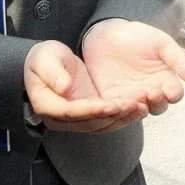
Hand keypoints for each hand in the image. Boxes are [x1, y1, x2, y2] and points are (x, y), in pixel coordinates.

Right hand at [24, 40, 142, 132]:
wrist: (49, 63)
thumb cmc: (44, 59)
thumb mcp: (44, 59)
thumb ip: (52, 72)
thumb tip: (63, 87)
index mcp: (47, 106)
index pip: (70, 112)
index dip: (92, 110)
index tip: (110, 104)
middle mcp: (61, 119)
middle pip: (89, 122)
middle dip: (113, 115)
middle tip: (132, 105)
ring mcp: (77, 118)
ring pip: (101, 124)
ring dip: (122, 118)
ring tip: (140, 106)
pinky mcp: (90, 114)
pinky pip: (107, 119)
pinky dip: (124, 116)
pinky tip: (139, 108)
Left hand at [83, 19, 184, 116]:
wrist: (109, 35)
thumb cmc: (138, 38)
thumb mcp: (162, 43)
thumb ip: (178, 59)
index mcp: (166, 80)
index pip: (174, 92)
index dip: (174, 94)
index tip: (171, 92)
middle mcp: (151, 92)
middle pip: (159, 106)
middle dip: (157, 102)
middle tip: (153, 93)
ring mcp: (132, 97)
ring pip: (139, 110)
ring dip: (139, 108)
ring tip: (137, 99)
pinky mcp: (113, 100)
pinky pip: (118, 109)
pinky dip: (119, 108)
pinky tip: (119, 102)